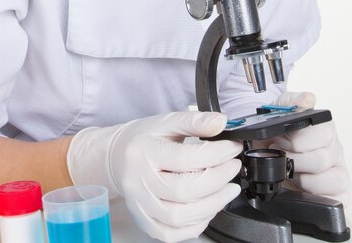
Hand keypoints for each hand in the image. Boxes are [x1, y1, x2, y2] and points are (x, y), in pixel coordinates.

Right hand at [67, 111, 241, 241]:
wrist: (118, 156)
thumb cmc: (144, 138)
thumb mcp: (167, 121)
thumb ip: (195, 121)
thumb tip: (221, 122)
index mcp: (143, 152)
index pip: (185, 158)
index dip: (216, 155)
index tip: (232, 148)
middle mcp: (139, 182)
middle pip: (184, 191)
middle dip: (218, 180)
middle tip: (233, 167)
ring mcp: (140, 205)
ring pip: (180, 217)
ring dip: (213, 204)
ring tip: (227, 188)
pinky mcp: (144, 221)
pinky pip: (172, 233)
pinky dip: (195, 224)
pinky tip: (208, 207)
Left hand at [269, 92, 348, 205]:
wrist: (266, 145)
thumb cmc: (278, 129)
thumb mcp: (281, 108)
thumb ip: (294, 100)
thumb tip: (307, 101)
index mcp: (324, 128)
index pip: (324, 134)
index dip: (298, 140)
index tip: (281, 140)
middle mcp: (334, 149)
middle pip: (323, 159)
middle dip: (295, 160)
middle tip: (282, 156)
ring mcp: (336, 170)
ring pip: (336, 180)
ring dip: (306, 180)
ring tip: (291, 173)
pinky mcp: (335, 191)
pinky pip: (341, 198)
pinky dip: (322, 197)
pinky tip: (303, 190)